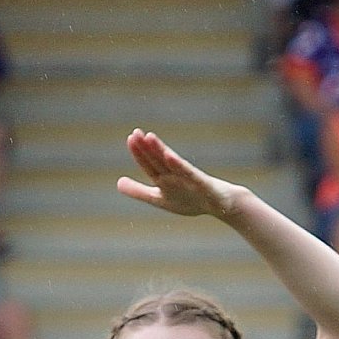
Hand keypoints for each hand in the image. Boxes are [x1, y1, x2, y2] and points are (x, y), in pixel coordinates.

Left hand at [117, 128, 240, 218]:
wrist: (221, 205)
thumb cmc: (190, 200)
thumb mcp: (159, 199)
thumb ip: (139, 191)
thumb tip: (117, 183)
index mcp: (163, 180)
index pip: (148, 165)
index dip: (139, 153)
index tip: (131, 138)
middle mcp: (174, 176)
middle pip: (157, 161)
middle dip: (147, 148)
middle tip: (136, 132)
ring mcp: (187, 178)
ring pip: (171, 163)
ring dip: (160, 150)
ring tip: (150, 137)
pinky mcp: (200, 183)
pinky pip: (188, 173)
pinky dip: (178, 165)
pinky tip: (170, 157)